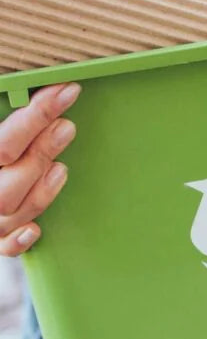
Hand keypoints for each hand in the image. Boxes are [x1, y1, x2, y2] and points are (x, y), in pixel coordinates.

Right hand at [0, 83, 79, 255]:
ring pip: (13, 210)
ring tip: (61, 167)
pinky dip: (20, 240)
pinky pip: (5, 247)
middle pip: (9, 178)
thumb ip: (14, 129)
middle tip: (67, 126)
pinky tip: (36, 229)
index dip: (37, 114)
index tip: (67, 92)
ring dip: (42, 190)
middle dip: (42, 150)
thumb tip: (46, 96)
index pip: (3, 141)